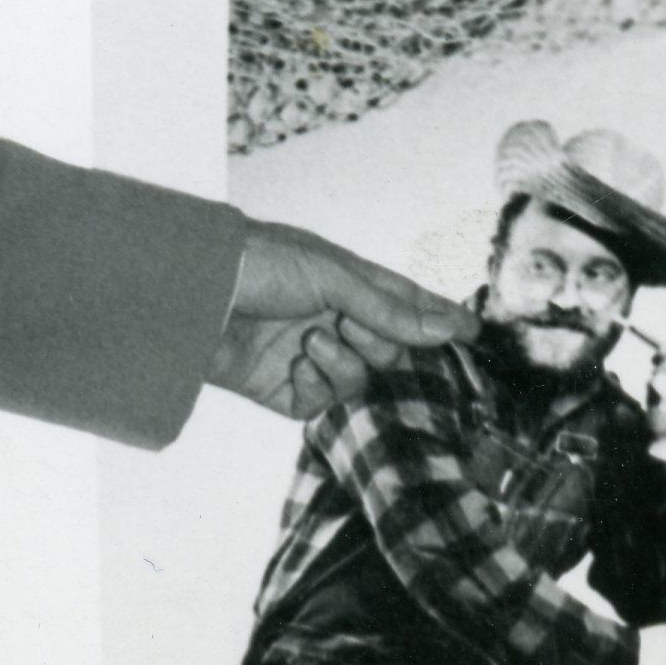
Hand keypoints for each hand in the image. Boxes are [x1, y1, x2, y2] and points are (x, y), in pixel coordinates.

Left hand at [206, 221, 473, 419]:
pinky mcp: (283, 391)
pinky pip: (322, 402)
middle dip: (378, 340)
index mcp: (344, 281)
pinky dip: (317, 382)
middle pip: (388, 348)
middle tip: (346, 323)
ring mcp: (308, 356)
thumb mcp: (330, 275)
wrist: (192, 293)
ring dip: (344, 361)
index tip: (473, 332)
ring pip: (359, 378)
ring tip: (312, 340)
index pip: (403, 302)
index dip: (436, 317)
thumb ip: (388, 307)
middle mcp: (331, 318)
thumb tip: (446, 328)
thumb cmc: (258, 262)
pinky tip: (297, 361)